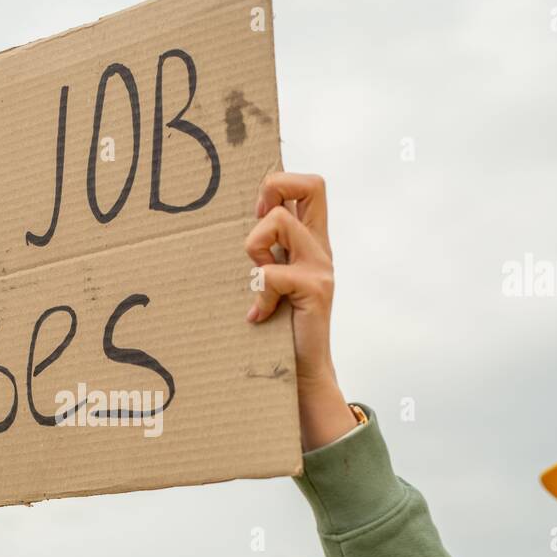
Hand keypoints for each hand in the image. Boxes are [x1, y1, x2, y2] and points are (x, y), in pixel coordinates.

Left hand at [244, 173, 357, 451]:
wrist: (303, 372)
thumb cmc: (280, 327)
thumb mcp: (272, 281)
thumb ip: (266, 254)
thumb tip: (236, 230)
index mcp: (311, 240)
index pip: (309, 186)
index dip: (280, 184)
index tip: (258, 212)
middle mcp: (320, 248)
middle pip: (312, 185)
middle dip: (275, 189)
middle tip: (257, 221)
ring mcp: (320, 267)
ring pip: (278, 221)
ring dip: (254, 247)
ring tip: (257, 281)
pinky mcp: (315, 290)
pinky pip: (271, 273)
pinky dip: (259, 295)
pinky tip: (258, 316)